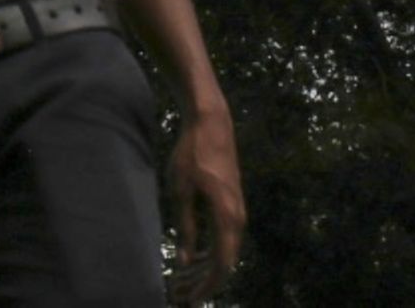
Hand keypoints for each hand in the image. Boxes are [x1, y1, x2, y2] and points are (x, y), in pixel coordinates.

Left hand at [166, 91, 246, 299]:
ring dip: (203, 269)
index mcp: (226, 219)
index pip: (221, 266)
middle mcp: (237, 220)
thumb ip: (185, 228)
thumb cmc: (192, 154)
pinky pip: (223, 239)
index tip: (188, 300)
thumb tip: (184, 262)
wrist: (211, 123)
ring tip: (180, 281)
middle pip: (223, 264)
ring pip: (223, 252)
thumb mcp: (180, 191)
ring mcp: (237, 212)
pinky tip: (191, 259)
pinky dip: (208, 253)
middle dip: (201, 283)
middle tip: (177, 294)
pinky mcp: (231, 205)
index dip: (205, 288)